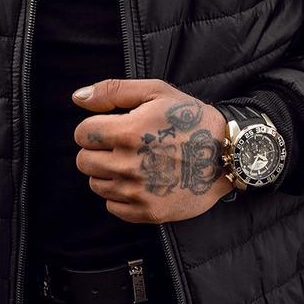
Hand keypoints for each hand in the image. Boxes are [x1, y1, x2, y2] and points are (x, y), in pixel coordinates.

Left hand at [72, 79, 228, 223]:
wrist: (226, 154)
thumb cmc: (191, 119)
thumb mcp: (155, 92)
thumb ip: (112, 91)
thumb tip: (78, 97)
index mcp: (128, 132)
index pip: (81, 134)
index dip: (94, 128)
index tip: (112, 127)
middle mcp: (129, 165)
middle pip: (83, 161)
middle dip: (98, 150)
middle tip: (123, 145)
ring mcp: (138, 192)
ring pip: (95, 184)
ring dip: (108, 172)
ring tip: (135, 162)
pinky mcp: (147, 213)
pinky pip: (112, 206)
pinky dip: (121, 195)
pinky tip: (141, 181)